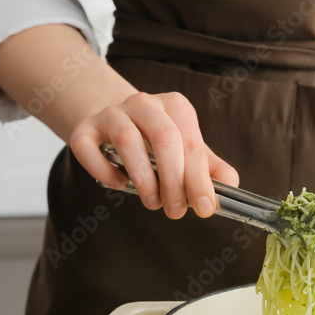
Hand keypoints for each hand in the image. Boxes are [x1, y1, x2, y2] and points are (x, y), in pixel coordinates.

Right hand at [69, 91, 238, 217]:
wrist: (114, 121)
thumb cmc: (155, 139)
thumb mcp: (186, 148)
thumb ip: (208, 167)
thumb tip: (231, 185)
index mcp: (175, 107)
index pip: (192, 143)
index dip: (200, 179)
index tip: (204, 207)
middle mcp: (143, 104)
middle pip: (164, 139)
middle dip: (173, 181)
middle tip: (176, 210)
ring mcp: (111, 113)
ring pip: (127, 140)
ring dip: (142, 179)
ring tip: (152, 202)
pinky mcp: (83, 128)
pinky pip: (87, 147)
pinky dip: (103, 170)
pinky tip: (118, 184)